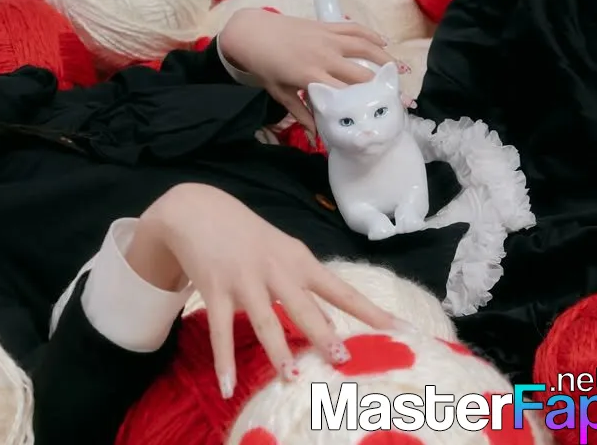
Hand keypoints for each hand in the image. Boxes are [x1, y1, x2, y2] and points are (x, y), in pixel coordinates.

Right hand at [142, 183, 399, 397]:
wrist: (197, 210)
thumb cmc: (247, 235)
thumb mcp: (283, 254)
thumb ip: (305, 287)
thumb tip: (330, 324)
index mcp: (298, 260)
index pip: (340, 289)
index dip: (369, 311)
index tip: (399, 330)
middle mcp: (274, 270)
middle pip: (303, 306)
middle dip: (323, 333)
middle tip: (342, 359)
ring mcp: (243, 279)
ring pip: (263, 319)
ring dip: (276, 349)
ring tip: (290, 376)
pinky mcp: (214, 289)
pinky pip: (220, 330)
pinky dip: (223, 361)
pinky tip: (227, 387)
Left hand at [219, 9, 404, 131]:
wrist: (253, 34)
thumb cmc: (266, 67)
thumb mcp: (281, 94)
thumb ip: (302, 115)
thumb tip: (317, 138)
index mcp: (312, 77)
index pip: (347, 93)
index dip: (367, 103)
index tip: (384, 111)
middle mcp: (324, 57)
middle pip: (361, 72)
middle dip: (381, 84)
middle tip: (398, 94)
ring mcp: (327, 39)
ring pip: (364, 46)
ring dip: (383, 58)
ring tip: (397, 69)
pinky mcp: (326, 26)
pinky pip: (354, 28)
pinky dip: (371, 34)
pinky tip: (384, 42)